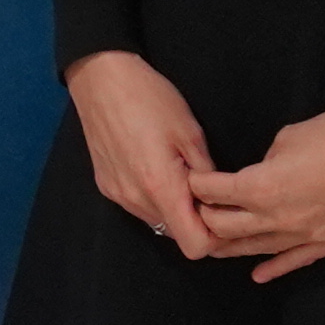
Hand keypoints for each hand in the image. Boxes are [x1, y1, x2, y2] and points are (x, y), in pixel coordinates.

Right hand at [64, 49, 220, 259]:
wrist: (101, 78)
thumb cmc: (151, 99)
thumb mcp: (190, 133)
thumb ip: (207, 175)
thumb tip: (221, 201)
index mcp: (161, 188)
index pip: (195, 246)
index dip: (215, 237)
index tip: (223, 212)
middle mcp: (136, 200)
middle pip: (176, 235)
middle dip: (195, 219)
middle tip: (205, 187)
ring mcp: (118, 195)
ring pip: (157, 221)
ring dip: (173, 208)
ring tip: (179, 173)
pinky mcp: (106, 186)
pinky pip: (139, 206)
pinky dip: (153, 197)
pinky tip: (153, 165)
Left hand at [191, 105, 324, 281]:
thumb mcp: (289, 137)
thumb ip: (266, 161)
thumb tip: (261, 172)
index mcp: (263, 188)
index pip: (213, 193)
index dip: (197, 185)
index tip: (192, 180)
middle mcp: (279, 219)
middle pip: (225, 228)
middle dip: (206, 217)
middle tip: (198, 208)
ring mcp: (306, 236)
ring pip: (256, 250)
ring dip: (230, 247)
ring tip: (211, 245)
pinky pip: (296, 262)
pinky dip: (273, 269)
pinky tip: (258, 276)